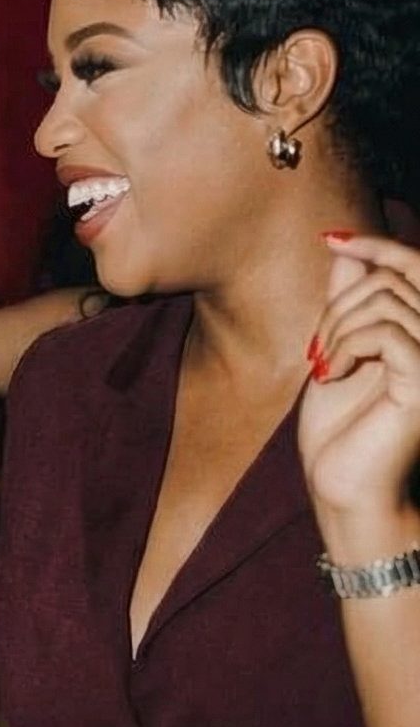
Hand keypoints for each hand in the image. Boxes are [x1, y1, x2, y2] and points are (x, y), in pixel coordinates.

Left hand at [299, 233, 419, 533]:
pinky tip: (328, 374)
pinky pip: (387, 332)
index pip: (418, 268)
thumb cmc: (341, 429)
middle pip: (396, 279)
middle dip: (341, 302)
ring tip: (321, 363)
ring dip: (337, 326)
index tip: (331, 238)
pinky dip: (346, 344)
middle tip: (316, 347)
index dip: (379, 246)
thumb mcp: (339, 351)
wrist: (344, 488)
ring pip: (388, 300)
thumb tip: (344, 248)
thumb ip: (351, 302)